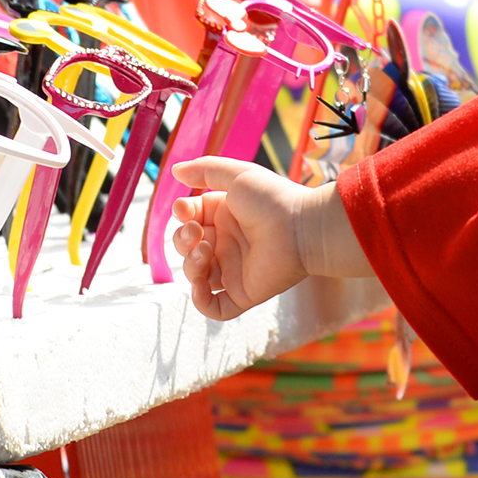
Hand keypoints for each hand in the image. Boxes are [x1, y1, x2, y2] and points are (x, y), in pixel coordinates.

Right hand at [171, 156, 321, 322]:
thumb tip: (175, 171)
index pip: (190, 219)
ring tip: (204, 250)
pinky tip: (200, 284)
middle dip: (182, 240)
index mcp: (225, 217)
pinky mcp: (243, 293)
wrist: (302, 228)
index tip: (183, 209)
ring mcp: (234, 270)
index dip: (181, 216)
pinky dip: (200, 300)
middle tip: (196, 232)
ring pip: (196, 276)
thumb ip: (205, 170)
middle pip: (188, 248)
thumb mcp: (237, 175)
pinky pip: (215, 307)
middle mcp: (228, 243)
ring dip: (190, 265)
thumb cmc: (273, 199)